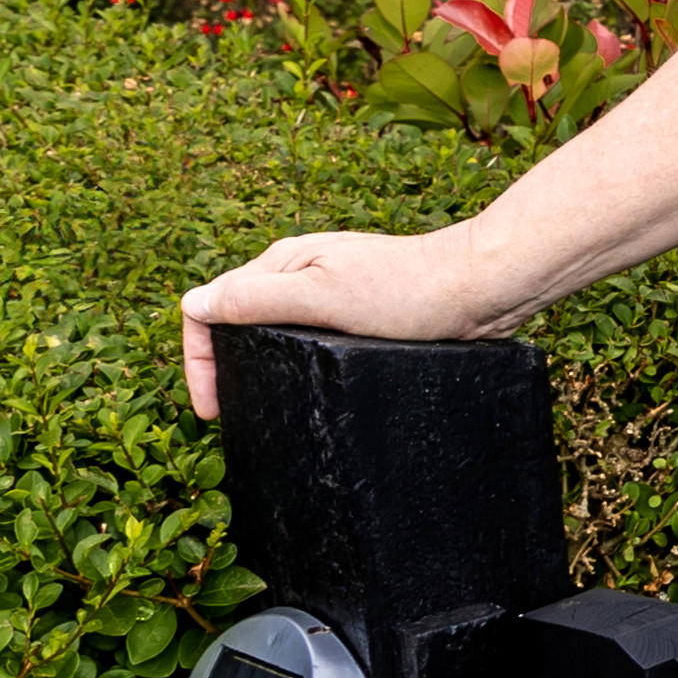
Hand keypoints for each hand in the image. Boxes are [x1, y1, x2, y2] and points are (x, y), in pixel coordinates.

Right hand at [178, 227, 520, 421]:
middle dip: (225, 365)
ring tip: (265, 407)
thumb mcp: (323, 296)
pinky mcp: (359, 315)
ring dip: (260, 367)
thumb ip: (257, 298)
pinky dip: (298, 366)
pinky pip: (311, 341)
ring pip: (274, 333)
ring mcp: (331, 293)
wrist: (481, 289)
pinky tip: (311, 389)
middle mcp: (301, 274)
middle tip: (232, 414)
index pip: (211, 306)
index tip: (211, 407)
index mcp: (283, 264)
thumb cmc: (408, 290)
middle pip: (238, 320)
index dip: (199, 358)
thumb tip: (195, 304)